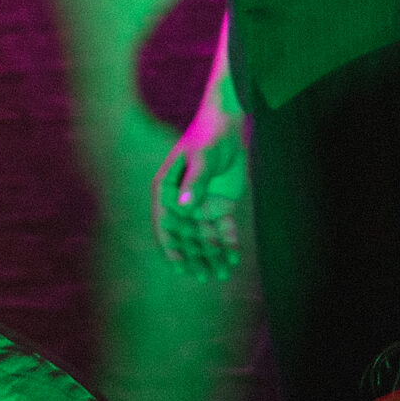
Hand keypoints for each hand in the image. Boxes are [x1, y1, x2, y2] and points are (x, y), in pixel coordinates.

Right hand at [152, 92, 246, 280]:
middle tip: (204, 276)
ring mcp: (200, 205)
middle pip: (186, 235)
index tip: (180, 266)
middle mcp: (181, 202)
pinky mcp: (219, 205)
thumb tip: (184, 208)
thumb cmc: (209, 136)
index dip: (171, 246)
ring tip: (220, 274)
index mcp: (167, 190)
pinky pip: (222, 229)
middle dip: (195, 257)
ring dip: (212, 255)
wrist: (230, 124)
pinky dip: (228, 244)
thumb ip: (195, 182)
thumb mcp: (203, 157)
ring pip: (204, 236)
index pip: (165, 223)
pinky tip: (234, 259)